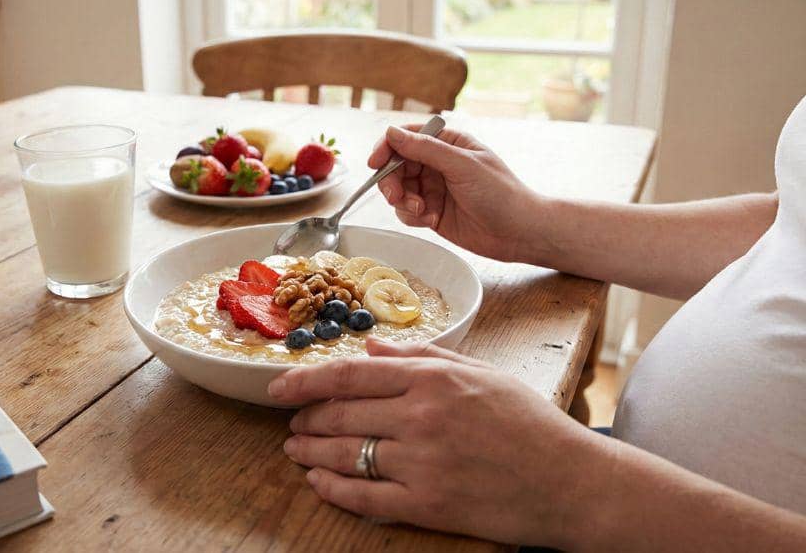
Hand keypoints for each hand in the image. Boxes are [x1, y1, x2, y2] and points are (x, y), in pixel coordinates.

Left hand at [268, 338, 610, 548]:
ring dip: (310, 452)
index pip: (351, 374)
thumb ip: (422, 356)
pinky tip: (317, 483)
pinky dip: (332, 490)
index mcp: (434, 379)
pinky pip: (364, 497)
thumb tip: (371, 347)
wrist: (572, 482)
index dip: (306, 380)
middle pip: (341, 412)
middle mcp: (422, 416)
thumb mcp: (481, 373)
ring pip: (345, 453)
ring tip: (294, 451)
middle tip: (291, 422)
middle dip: (306, 418)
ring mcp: (423, 462)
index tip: (280, 386)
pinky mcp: (429, 504)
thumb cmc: (530, 422)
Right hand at [368, 125, 546, 262]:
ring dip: (403, 201)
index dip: (387, 148)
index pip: (407, 137)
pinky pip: (407, 211)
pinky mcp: (432, 212)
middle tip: (396, 196)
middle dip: (392, 181)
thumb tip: (392, 133)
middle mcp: (438, 163)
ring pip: (400, 190)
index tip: (375, 163)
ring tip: (421, 211)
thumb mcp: (462, 165)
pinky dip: (412, 216)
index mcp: (448, 143)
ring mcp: (435, 189)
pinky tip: (430, 220)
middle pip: (397, 165)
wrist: (520, 233)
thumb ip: (425, 149)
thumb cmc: (501, 193)